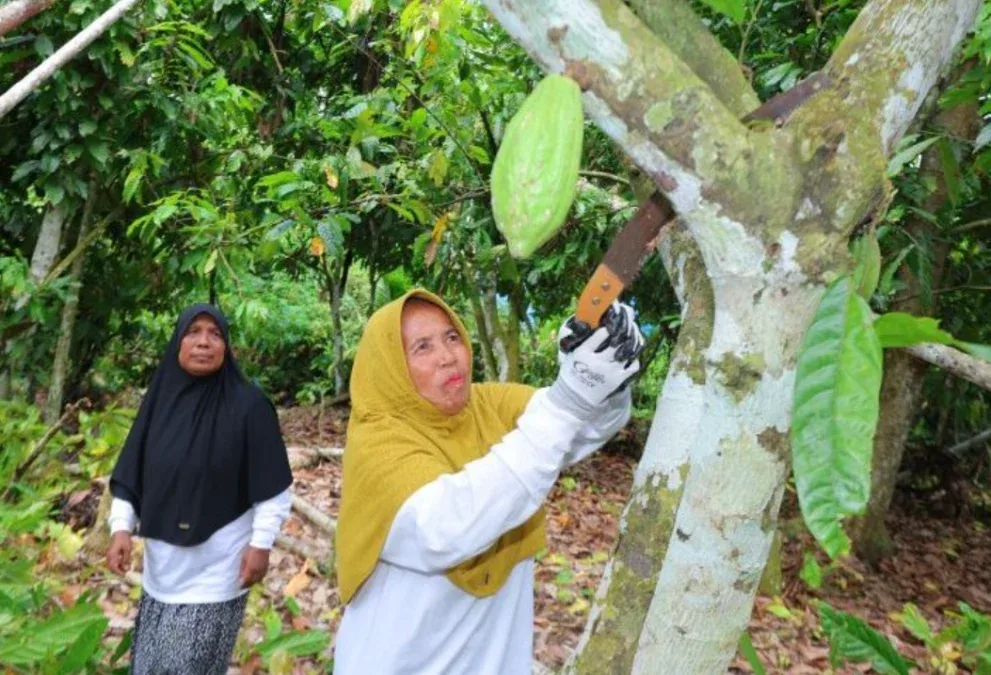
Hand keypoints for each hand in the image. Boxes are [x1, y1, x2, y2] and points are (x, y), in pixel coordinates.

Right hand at [106, 531, 131, 574]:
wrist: (120, 532)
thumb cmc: (124, 540)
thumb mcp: (127, 549)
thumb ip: (126, 558)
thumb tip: (125, 567)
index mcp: (112, 555)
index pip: (113, 567)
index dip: (118, 572)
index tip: (124, 575)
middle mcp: (108, 555)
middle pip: (111, 567)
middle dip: (117, 571)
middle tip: (125, 573)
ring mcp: (109, 554)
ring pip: (111, 564)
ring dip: (117, 567)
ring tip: (125, 569)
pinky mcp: (110, 553)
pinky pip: (112, 560)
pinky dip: (116, 563)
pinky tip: (123, 563)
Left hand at [239, 546, 270, 587]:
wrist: (261, 546)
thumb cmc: (250, 552)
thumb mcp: (243, 560)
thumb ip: (242, 570)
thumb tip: (240, 577)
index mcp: (251, 569)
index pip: (246, 580)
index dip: (242, 584)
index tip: (239, 586)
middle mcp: (257, 571)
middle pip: (252, 582)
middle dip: (247, 585)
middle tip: (243, 586)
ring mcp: (262, 570)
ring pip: (257, 580)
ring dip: (253, 582)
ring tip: (249, 583)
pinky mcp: (266, 568)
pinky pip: (262, 577)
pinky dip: (258, 579)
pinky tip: (255, 578)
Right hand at [548, 302, 643, 417]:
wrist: (574, 398)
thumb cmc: (573, 372)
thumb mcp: (572, 354)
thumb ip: (584, 340)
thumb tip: (594, 322)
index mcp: (583, 353)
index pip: (601, 334)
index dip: (610, 325)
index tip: (613, 321)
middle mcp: (597, 362)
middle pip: (617, 341)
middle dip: (624, 330)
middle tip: (628, 323)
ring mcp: (609, 372)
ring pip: (627, 351)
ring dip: (632, 342)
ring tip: (632, 336)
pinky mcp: (617, 380)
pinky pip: (633, 365)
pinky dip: (634, 358)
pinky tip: (631, 354)